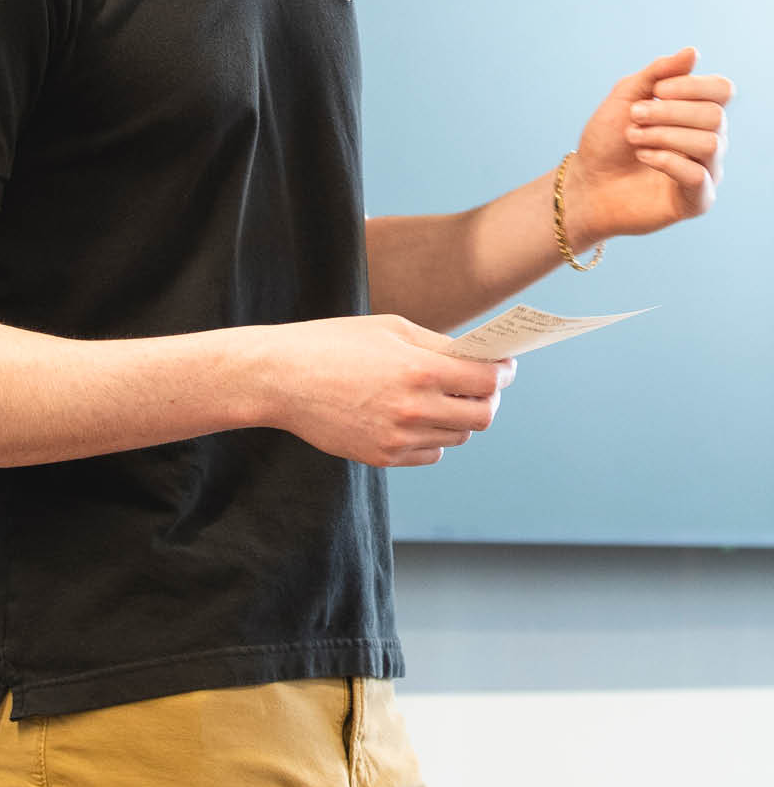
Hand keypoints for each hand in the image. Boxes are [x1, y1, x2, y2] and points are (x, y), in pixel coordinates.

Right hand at [257, 313, 515, 468]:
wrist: (280, 378)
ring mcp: (399, 438)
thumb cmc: (334, 343)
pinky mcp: (382, 457)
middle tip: (481, 385)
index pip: (487, 380)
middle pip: (481, 415)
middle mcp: (414, 409)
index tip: (505, 366)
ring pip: (458, 435)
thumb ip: (438, 345)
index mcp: (420, 370)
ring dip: (461, 416)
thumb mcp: (390, 329)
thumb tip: (476, 358)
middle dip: (488, 398)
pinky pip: (431, 452)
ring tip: (447, 398)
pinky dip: (435, 436)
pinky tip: (419, 417)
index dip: (504, 372)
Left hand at [566, 46, 733, 243]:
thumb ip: (658, 73)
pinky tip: (642, 157)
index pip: (722, 89)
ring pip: (710, 143)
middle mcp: (708, 140)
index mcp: (696, 112)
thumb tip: (692, 52)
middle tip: (635, 115)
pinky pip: (699, 176)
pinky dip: (667, 161)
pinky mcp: (696, 200)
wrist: (585, 183)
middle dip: (670, 111)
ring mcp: (705, 171)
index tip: (657, 89)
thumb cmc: (606, 139)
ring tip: (633, 137)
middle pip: (715, 115)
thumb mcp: (626, 96)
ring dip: (665, 135)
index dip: (693, 85)